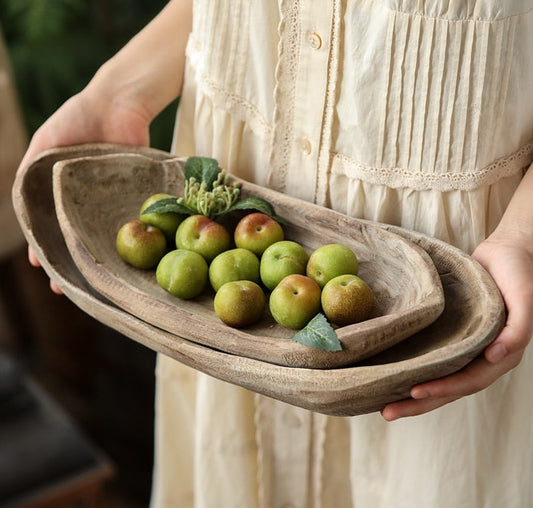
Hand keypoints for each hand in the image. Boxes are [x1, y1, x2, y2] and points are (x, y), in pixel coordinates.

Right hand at [19, 84, 151, 293]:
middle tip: (68, 288)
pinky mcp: (134, 196)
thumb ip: (31, 170)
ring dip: (97, 260)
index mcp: (61, 190)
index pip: (48, 225)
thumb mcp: (46, 142)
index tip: (41, 267)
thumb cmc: (79, 118)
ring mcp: (111, 200)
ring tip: (94, 284)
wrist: (121, 103)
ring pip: (102, 236)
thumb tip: (20, 204)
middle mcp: (85, 199)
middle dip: (71, 263)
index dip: (44, 247)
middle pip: (76, 237)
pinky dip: (128, 242)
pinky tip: (125, 260)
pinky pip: (131, 224)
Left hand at [380, 234, 532, 420]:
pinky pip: (434, 357)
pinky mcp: (453, 334)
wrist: (508, 250)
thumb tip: (495, 356)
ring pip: (439, 376)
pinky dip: (416, 368)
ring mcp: (467, 346)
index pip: (469, 381)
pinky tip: (394, 373)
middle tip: (387, 412)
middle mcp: (482, 355)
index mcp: (501, 354)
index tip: (414, 392)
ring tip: (385, 403)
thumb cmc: (518, 272)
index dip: (443, 389)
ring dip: (414, 393)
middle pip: (449, 387)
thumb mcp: (524, 296)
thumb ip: (518, 329)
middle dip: (419, 403)